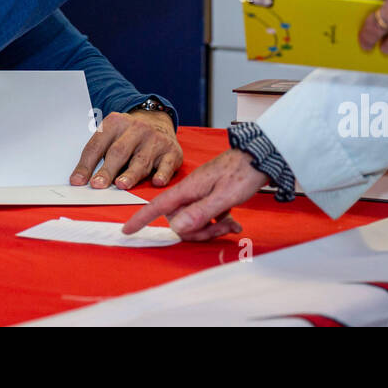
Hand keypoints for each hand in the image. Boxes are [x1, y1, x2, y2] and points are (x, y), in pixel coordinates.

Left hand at [70, 109, 182, 190]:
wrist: (157, 120)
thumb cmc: (129, 136)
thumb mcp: (110, 136)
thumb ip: (97, 155)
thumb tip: (80, 181)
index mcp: (115, 123)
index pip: (97, 145)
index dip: (86, 164)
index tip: (78, 181)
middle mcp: (136, 129)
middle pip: (119, 152)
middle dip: (108, 170)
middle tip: (98, 185)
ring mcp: (155, 139)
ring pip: (141, 160)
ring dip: (131, 174)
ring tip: (121, 185)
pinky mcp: (171, 151)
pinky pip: (167, 164)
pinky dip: (162, 174)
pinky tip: (156, 182)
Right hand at [121, 148, 268, 240]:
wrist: (261, 156)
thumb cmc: (243, 173)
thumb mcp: (224, 196)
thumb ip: (200, 212)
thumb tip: (176, 227)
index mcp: (189, 189)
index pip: (158, 205)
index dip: (141, 218)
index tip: (126, 230)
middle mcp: (191, 191)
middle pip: (180, 220)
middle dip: (199, 231)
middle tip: (222, 228)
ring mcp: (202, 193)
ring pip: (195, 220)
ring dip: (211, 228)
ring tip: (232, 224)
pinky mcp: (212, 195)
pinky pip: (207, 216)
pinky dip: (218, 222)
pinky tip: (234, 221)